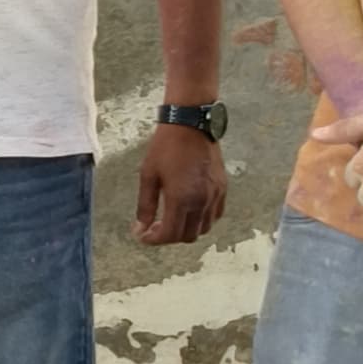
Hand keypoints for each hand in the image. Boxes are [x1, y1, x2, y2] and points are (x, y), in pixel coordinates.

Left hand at [133, 120, 226, 246]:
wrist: (190, 123)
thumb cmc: (166, 146)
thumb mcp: (148, 176)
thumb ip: (145, 206)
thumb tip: (140, 228)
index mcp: (181, 199)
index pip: (170, 234)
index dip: (154, 240)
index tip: (143, 236)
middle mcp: (201, 201)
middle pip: (187, 236)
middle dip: (169, 237)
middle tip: (154, 228)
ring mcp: (215, 195)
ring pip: (204, 228)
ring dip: (186, 230)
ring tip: (171, 219)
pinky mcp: (222, 188)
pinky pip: (215, 214)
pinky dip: (202, 220)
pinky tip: (189, 210)